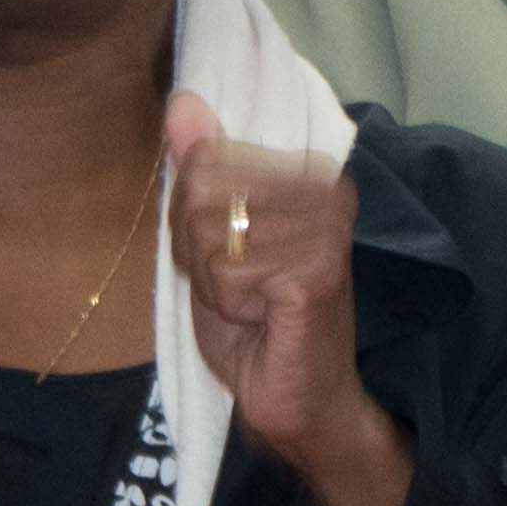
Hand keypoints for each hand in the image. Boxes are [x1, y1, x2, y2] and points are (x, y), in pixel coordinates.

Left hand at [166, 94, 405, 505]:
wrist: (296, 400)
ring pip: (209, 231)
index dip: (193, 217)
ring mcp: (325, 225)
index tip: (227, 257)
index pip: (203, 160)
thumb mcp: (210, 241)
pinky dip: (230, 303)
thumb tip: (181, 105)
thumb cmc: (255, 326)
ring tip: (252, 305)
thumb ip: (198, 175)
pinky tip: (262, 318)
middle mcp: (324, 186)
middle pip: (201, 192)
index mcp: (303, 170)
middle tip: (239, 289)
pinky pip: (228, 269)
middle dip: (200, 250)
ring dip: (215, 281)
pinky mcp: (318, 268)